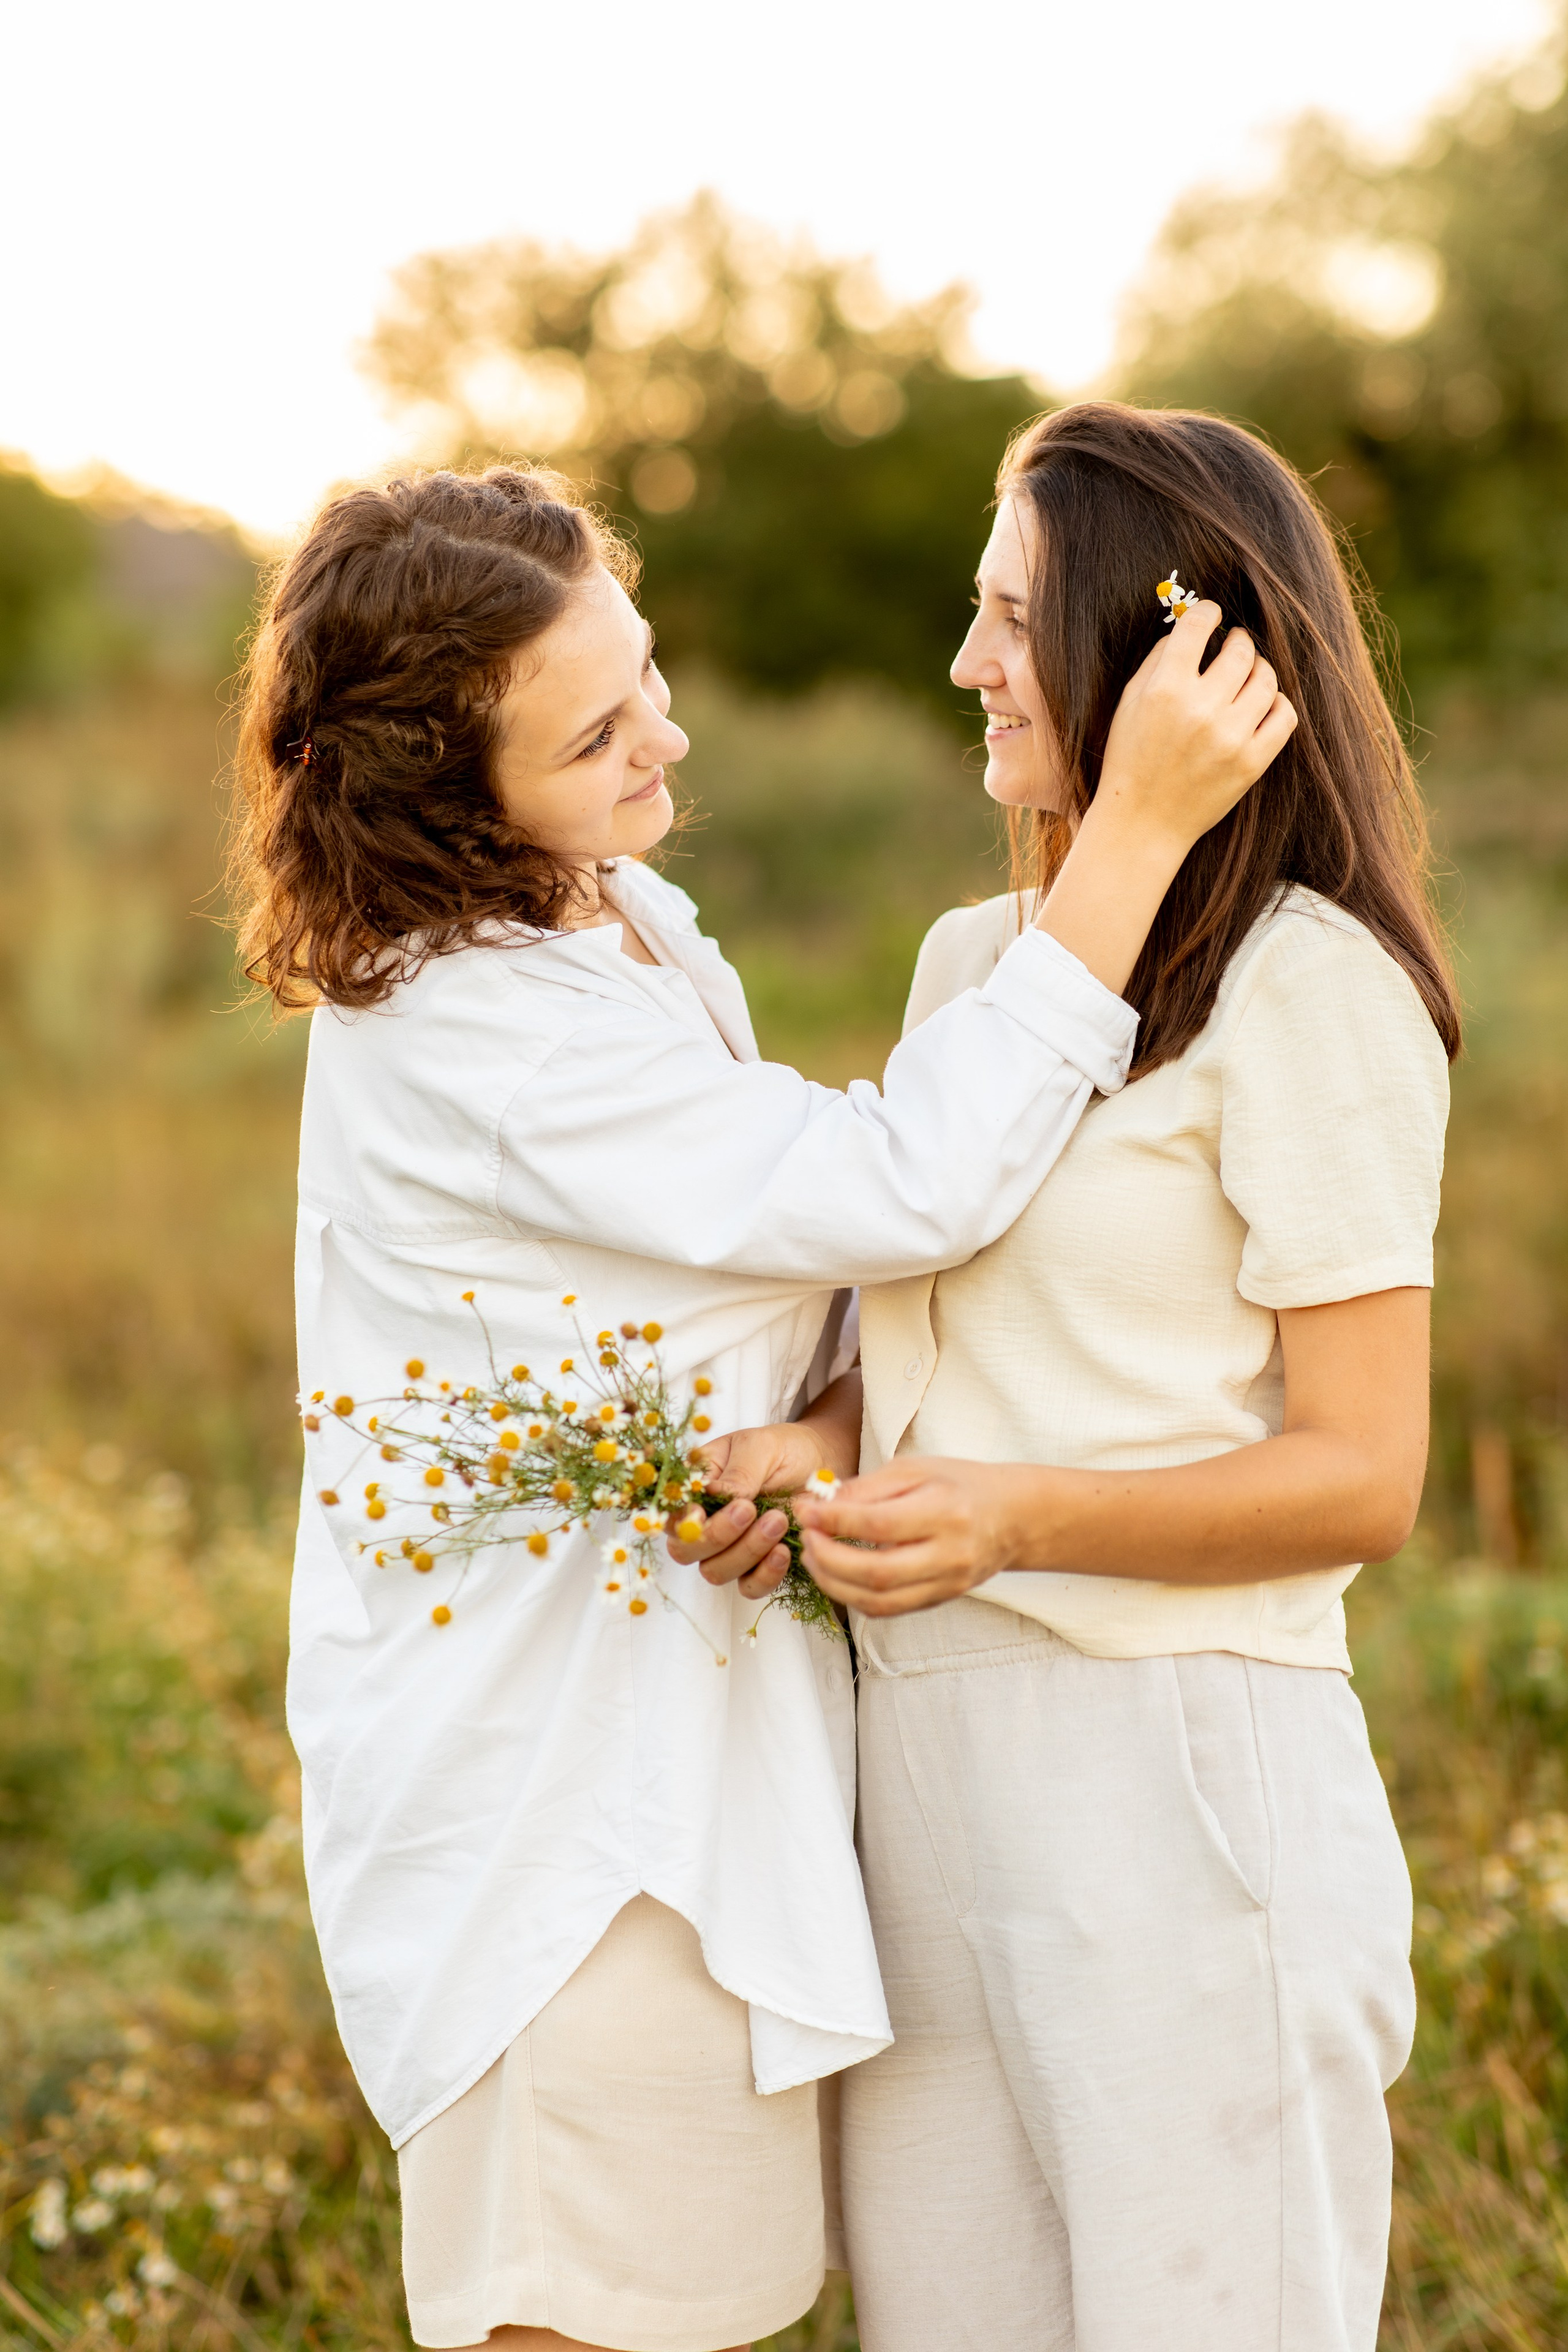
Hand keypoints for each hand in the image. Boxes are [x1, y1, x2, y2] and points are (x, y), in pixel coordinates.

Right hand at [667, 1420, 833, 1599]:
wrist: (817, 1462)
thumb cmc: (781, 1449)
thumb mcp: (759, 1448)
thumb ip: (737, 1473)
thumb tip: (713, 1494)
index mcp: (696, 1488)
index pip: (671, 1515)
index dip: (680, 1521)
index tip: (701, 1511)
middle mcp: (705, 1522)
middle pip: (685, 1550)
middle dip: (716, 1536)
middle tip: (749, 1510)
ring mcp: (729, 1548)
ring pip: (715, 1571)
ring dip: (745, 1552)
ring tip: (778, 1521)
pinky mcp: (756, 1566)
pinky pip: (749, 1587)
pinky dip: (764, 1575)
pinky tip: (783, 1552)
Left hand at [796, 1456, 1033, 1616]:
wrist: (1012, 1517)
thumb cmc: (961, 1485)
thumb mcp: (915, 1470)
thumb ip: (867, 1488)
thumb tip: (818, 1505)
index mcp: (945, 1512)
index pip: (879, 1523)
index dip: (834, 1520)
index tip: (806, 1511)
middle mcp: (948, 1554)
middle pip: (876, 1572)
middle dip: (828, 1558)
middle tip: (807, 1539)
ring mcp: (946, 1584)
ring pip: (879, 1601)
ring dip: (835, 1584)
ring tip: (815, 1560)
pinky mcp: (940, 1600)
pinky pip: (889, 1610)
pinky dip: (855, 1597)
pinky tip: (840, 1577)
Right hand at [1095, 600, 1296, 853]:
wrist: (1142, 823)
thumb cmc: (1131, 758)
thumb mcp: (1129, 703)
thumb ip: (1159, 660)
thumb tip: (1193, 627)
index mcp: (1165, 690)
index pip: (1198, 625)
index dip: (1209, 612)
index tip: (1212, 615)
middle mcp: (1201, 710)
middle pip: (1241, 650)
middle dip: (1238, 641)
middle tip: (1235, 645)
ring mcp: (1230, 738)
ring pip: (1266, 679)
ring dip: (1260, 669)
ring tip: (1249, 674)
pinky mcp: (1252, 763)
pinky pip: (1285, 715)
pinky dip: (1277, 703)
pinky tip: (1262, 704)